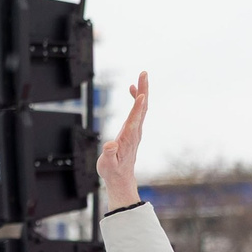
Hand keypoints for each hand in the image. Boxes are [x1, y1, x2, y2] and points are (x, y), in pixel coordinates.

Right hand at [97, 72, 147, 208]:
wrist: (121, 177)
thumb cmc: (112, 171)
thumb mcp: (107, 164)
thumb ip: (108, 154)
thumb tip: (110, 145)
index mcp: (128, 137)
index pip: (135, 119)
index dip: (138, 106)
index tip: (141, 93)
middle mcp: (135, 131)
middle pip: (142, 107)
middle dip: (143, 89)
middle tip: (144, 73)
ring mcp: (136, 129)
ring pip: (142, 107)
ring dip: (142, 91)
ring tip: (141, 77)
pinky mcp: (134, 129)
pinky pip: (139, 110)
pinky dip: (138, 99)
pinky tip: (134, 91)